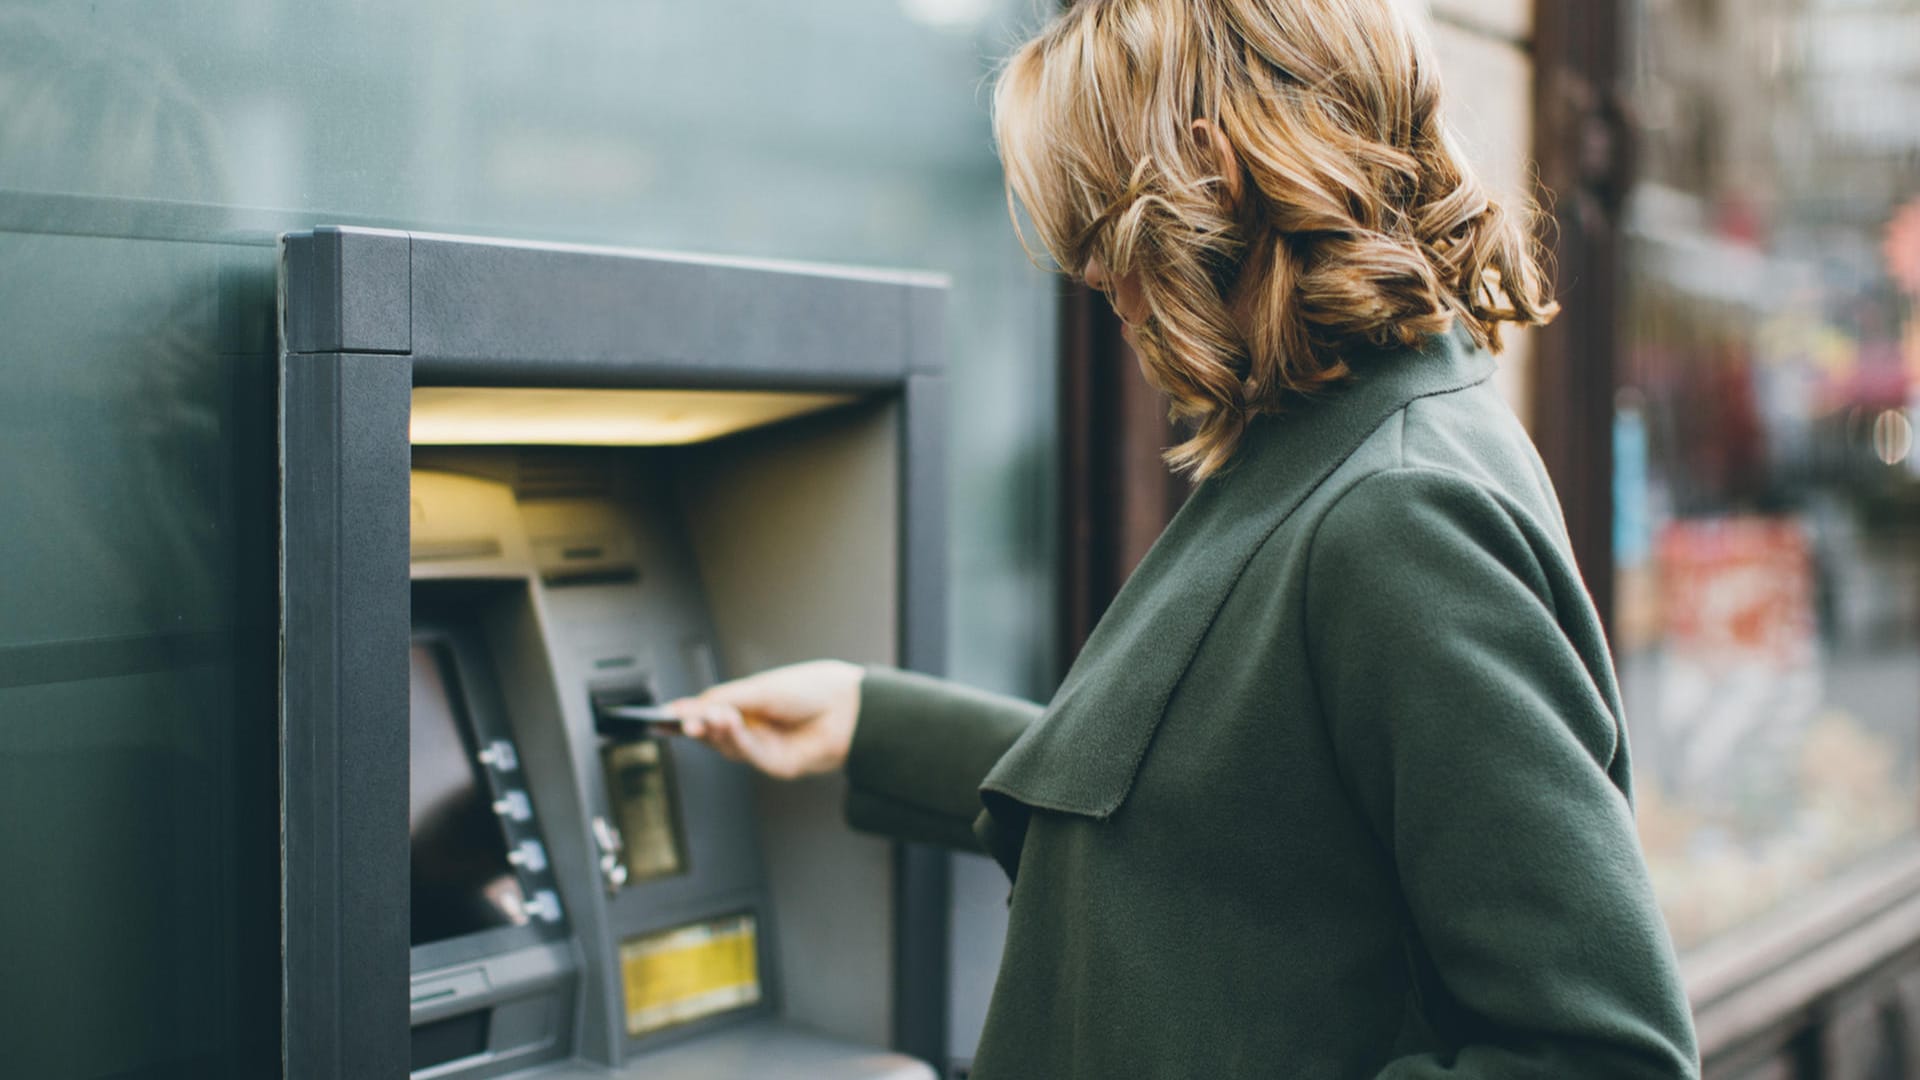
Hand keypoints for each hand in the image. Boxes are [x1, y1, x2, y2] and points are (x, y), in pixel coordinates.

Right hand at [665, 660, 862, 779]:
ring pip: (729, 746)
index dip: (688, 716)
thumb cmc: (813, 690)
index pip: (712, 712)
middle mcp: (757, 727)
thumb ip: (725, 699)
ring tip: (710, 717)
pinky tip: (730, 725)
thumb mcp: (760, 689)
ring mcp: (767, 747)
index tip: (663, 716)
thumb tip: (691, 706)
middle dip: (697, 726)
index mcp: (752, 705)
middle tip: (682, 720)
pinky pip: (749, 755)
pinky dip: (736, 740)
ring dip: (716, 731)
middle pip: (715, 733)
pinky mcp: (778, 765)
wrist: (851, 707)